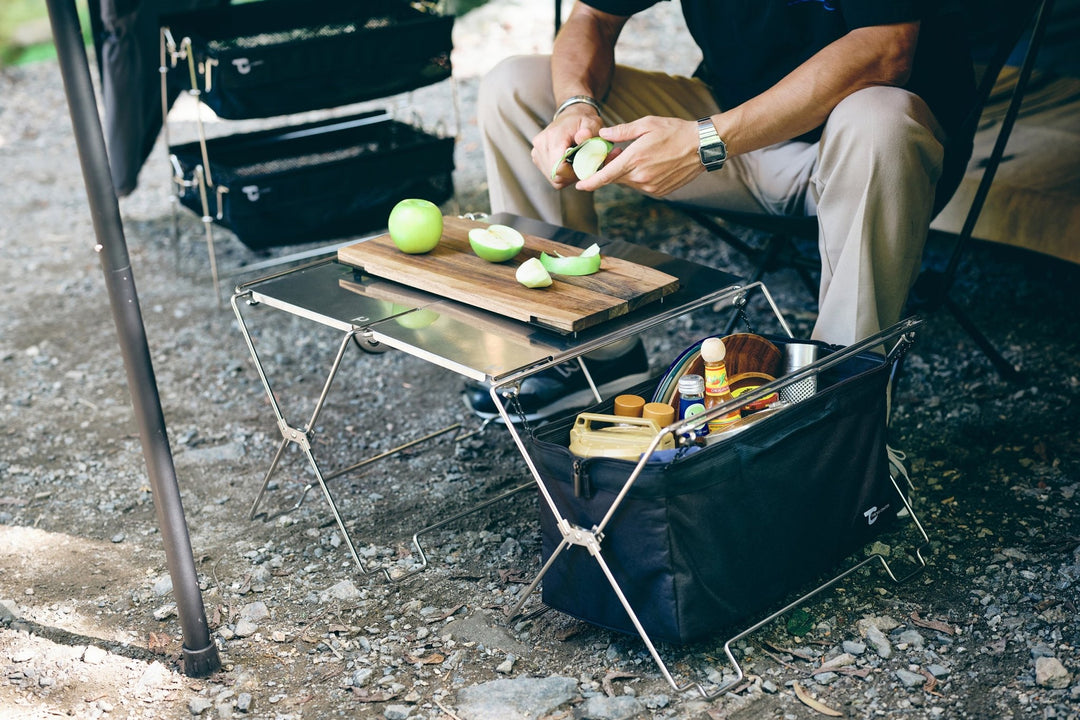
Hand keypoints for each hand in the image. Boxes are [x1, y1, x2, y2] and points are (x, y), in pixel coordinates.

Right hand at [532, 107, 603, 188]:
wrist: (571, 115)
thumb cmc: (583, 121)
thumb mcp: (591, 124)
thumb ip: (589, 131)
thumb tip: (583, 136)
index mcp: (553, 137)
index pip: (559, 168)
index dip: (573, 173)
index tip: (584, 166)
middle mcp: (541, 144)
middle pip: (555, 175)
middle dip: (570, 175)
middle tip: (582, 165)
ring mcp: (536, 151)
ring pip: (552, 178)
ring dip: (566, 175)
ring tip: (575, 162)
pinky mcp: (536, 156)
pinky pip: (550, 175)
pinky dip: (560, 174)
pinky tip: (567, 163)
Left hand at [575, 116, 702, 196]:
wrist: (702, 146)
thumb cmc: (675, 131)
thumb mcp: (646, 124)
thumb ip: (622, 131)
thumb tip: (603, 134)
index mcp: (635, 160)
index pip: (606, 176)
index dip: (590, 182)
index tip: (580, 185)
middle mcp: (641, 177)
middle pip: (616, 178)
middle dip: (612, 168)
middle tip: (616, 153)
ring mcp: (651, 187)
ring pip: (629, 182)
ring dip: (627, 172)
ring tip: (638, 155)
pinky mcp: (660, 191)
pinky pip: (642, 186)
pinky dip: (640, 177)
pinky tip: (650, 163)